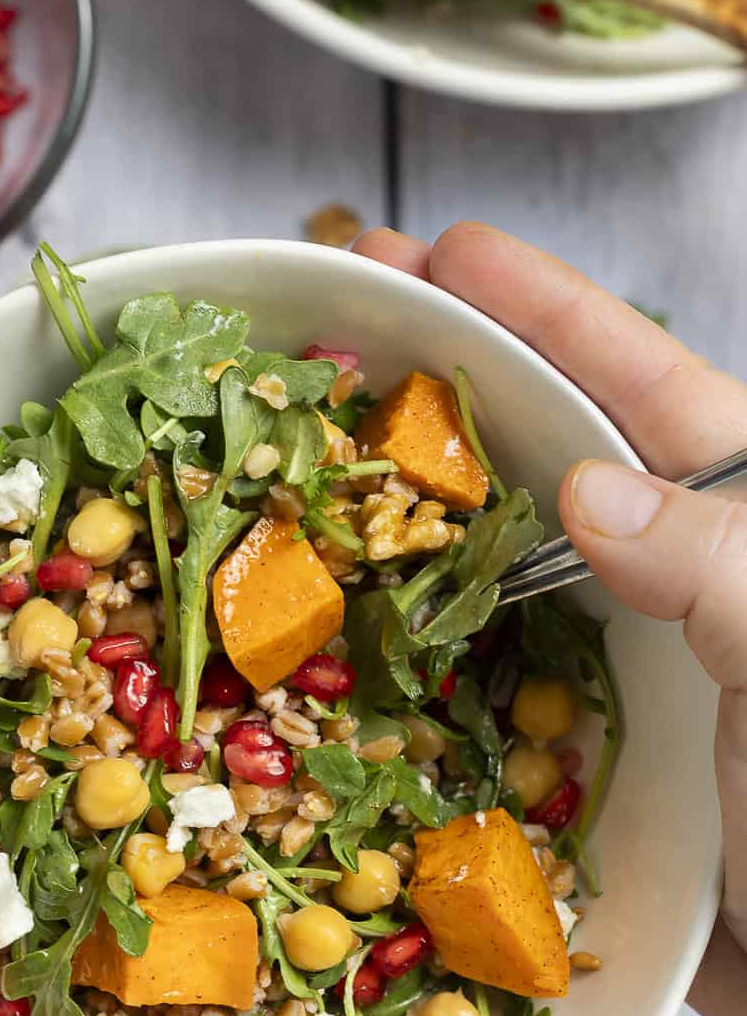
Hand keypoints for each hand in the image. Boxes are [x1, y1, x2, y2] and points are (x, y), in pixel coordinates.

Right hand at [355, 222, 746, 1015]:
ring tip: (309, 461)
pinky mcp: (582, 762)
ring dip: (411, 518)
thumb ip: (721, 567)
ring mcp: (624, 672)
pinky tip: (342, 636)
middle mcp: (678, 587)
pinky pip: (481, 685)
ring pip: (500, 570)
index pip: (642, 388)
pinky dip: (411, 657)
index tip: (440, 252)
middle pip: (550, 457)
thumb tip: (590, 492)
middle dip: (447, 390)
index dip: (541, 311)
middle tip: (337, 331)